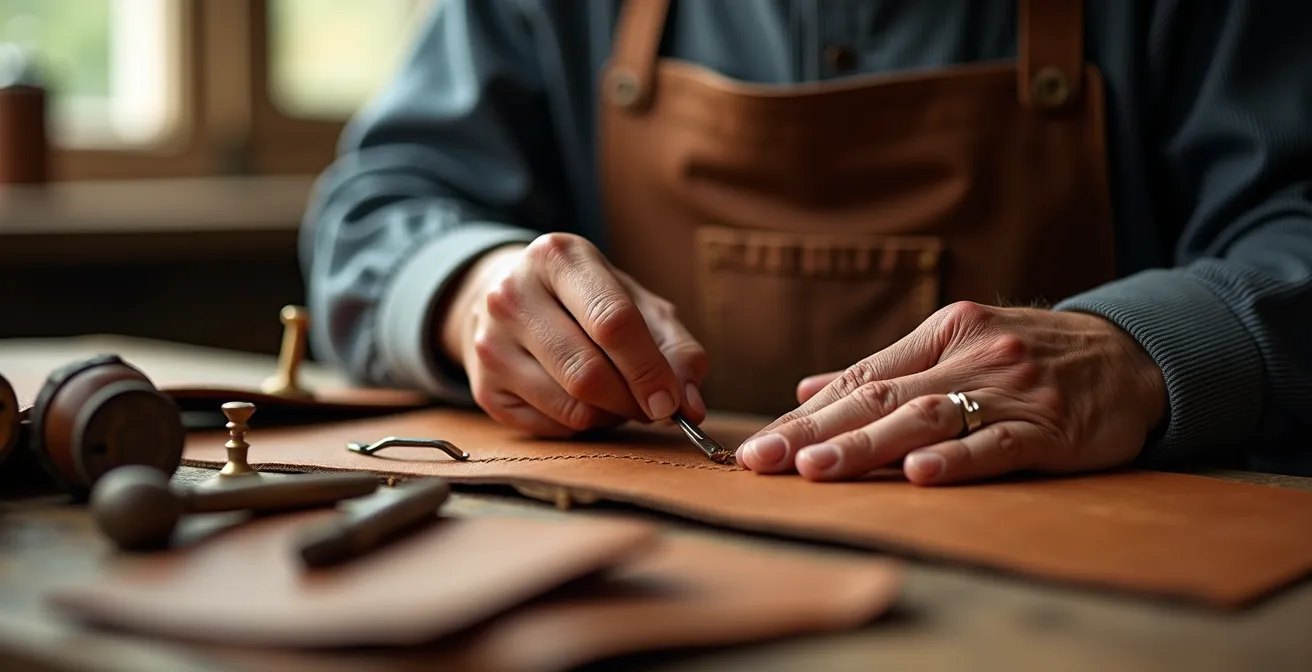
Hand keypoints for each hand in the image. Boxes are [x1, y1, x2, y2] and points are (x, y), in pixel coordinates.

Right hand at [440, 233, 707, 437]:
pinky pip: (551, 426)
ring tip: (619, 397)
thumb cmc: (587, 300)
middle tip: (653, 407)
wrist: (510, 299)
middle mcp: (512, 294)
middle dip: (632, 400)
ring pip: (570, 406)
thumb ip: (675, 347)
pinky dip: (582, 425)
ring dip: (611, 415)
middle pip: (588, 372)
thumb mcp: (637, 302)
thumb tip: (690, 405)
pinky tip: (585, 400)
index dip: (649, 369)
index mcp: (558, 257)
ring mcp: (490, 342)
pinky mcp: (482, 385)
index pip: (613, 321)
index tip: (673, 402)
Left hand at [736, 302, 1167, 484]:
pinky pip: (995, 443)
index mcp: (942, 333)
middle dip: (814, 432)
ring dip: (866, 445)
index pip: (861, 377)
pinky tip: (918, 473)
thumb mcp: (957, 347)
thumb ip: (884, 372)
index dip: (806, 414)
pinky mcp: (1050, 425)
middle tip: (761, 460)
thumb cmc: (1031, 356)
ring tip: (816, 468)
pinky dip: (955, 457)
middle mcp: (969, 355)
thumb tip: (806, 391)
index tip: (759, 444)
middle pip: (879, 397)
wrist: (1131, 355)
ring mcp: (1010, 389)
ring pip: (925, 418)